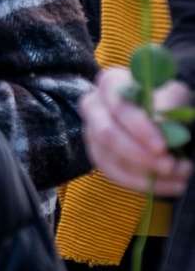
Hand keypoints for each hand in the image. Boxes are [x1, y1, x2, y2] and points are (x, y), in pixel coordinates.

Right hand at [82, 66, 191, 195]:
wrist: (157, 112)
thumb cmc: (166, 99)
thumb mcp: (172, 95)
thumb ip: (167, 106)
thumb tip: (161, 127)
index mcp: (110, 84)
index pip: (120, 107)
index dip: (141, 129)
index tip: (163, 147)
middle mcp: (93, 107)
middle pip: (107, 134)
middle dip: (139, 155)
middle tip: (170, 166)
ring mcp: (91, 132)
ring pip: (109, 158)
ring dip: (146, 173)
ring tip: (179, 176)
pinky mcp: (98, 154)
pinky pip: (113, 174)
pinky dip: (143, 183)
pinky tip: (169, 185)